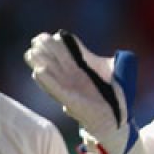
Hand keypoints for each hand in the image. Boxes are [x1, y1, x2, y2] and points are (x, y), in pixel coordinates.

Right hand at [25, 30, 147, 153]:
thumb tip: (122, 56)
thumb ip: (120, 64)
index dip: (63, 43)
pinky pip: (56, 89)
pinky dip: (47, 80)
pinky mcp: (70, 100)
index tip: (57, 34)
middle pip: (58, 59)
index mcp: (85, 68)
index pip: (71, 51)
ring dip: (41, 62)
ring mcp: (71, 88)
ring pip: (52, 72)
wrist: (116, 119)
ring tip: (31, 52)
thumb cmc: (118, 96)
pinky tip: (38, 70)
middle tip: (36, 39)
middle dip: (48, 49)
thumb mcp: (120, 76)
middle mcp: (75, 77)